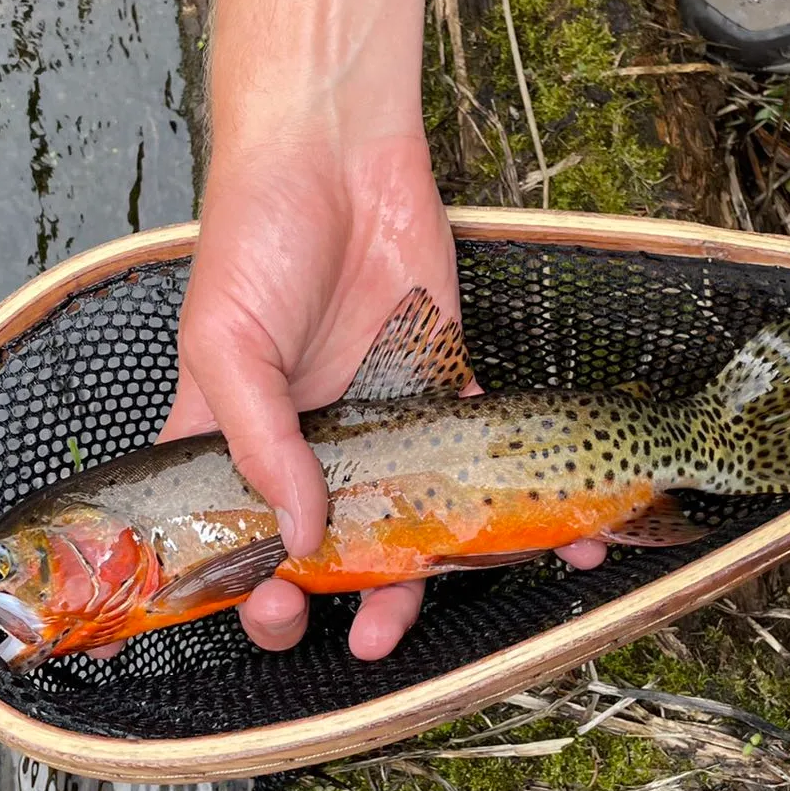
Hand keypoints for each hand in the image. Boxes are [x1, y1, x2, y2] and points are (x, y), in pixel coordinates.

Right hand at [167, 0, 602, 660]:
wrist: (340, 153)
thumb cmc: (256, 238)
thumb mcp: (226, 343)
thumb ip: (261, 440)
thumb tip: (301, 535)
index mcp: (239, 440)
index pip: (239, 539)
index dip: (253, 588)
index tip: (275, 614)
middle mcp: (316, 443)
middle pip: (337, 545)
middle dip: (352, 597)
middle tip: (367, 637)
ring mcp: (386, 420)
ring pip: (419, 513)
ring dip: (441, 564)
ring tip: (458, 593)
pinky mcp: (449, 386)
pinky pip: (488, 454)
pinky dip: (528, 496)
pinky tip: (564, 534)